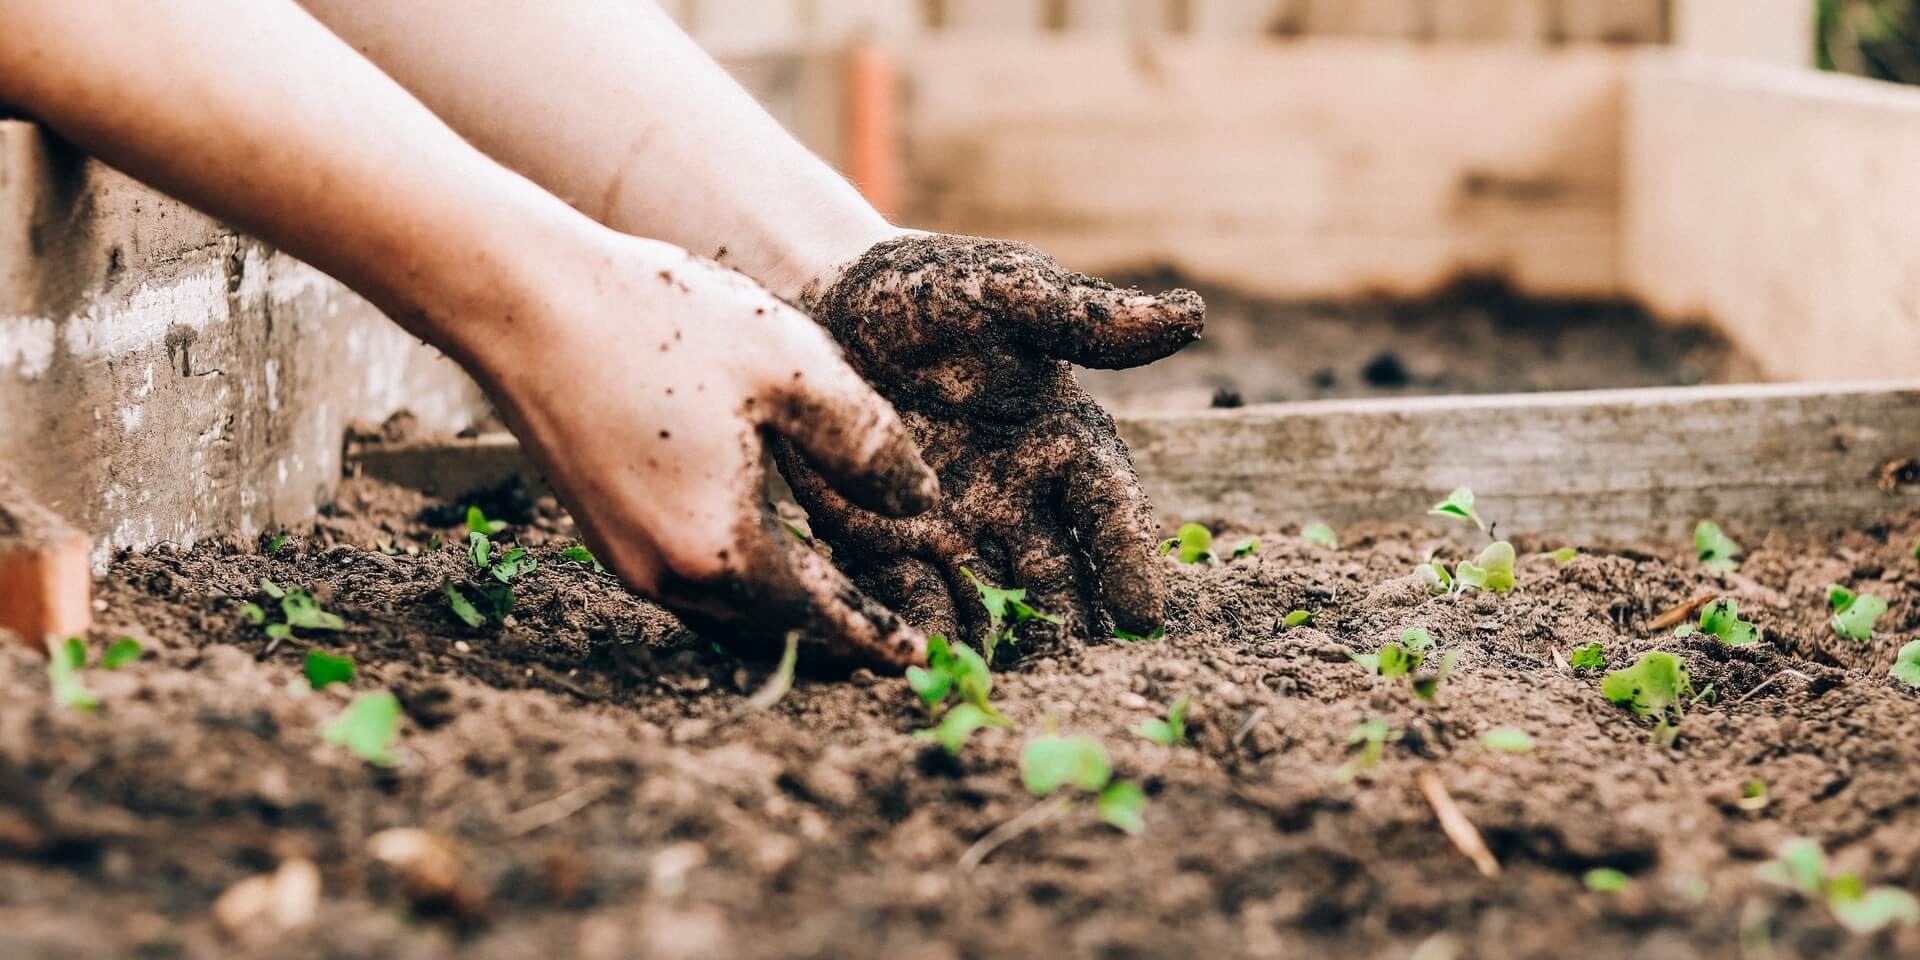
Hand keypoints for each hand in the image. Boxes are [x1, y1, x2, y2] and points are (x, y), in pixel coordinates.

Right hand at [466, 234, 937, 667]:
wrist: (524, 300)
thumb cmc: (662, 322)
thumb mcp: (795, 368)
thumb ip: (868, 444)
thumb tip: (920, 505)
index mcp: (722, 548)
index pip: (820, 616)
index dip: (874, 636)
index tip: (917, 659)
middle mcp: (666, 574)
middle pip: (771, 630)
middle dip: (832, 639)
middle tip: (887, 644)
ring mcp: (624, 557)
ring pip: (725, 613)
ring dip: (784, 617)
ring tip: (836, 609)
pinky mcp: (601, 529)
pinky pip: (689, 583)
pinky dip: (739, 586)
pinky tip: (764, 557)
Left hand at [779, 233, 1203, 646]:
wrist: (824, 298)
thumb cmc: (930, 289)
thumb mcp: (1006, 292)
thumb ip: (1085, 318)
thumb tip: (1191, 316)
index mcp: (1063, 441)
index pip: (1109, 510)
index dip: (1128, 560)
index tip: (1143, 615)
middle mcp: (1018, 498)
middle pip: (1058, 575)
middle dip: (1070, 624)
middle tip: (1080, 673)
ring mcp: (954, 528)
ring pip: (990, 601)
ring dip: (1001, 643)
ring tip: (1007, 687)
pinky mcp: (886, 543)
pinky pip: (910, 597)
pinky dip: (922, 631)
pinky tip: (925, 663)